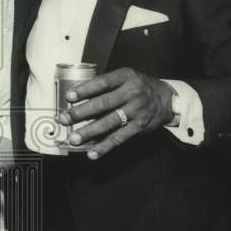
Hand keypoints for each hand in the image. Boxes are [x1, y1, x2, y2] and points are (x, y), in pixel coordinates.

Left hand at [58, 67, 174, 159]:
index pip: (103, 82)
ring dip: (90, 132)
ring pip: (110, 122)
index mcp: (126, 77)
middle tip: (64, 119)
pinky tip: (92, 153)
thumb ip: (104, 84)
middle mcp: (133, 93)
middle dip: (81, 113)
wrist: (166, 99)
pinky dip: (105, 146)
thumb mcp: (125, 77)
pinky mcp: (139, 127)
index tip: (69, 97)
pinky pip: (119, 138)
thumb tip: (76, 93)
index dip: (85, 89)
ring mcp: (137, 111)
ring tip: (74, 138)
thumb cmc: (138, 87)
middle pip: (104, 103)